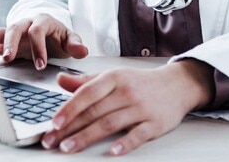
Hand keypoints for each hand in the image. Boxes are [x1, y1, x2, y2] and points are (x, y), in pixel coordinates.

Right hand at [0, 14, 87, 69]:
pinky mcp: (6, 40)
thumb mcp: (70, 40)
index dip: (38, 47)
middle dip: (12, 42)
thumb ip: (75, 45)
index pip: (38, 30)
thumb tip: (83, 51)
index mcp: (43, 21)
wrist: (50, 34)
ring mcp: (15, 31)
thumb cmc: (59, 38)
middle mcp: (26, 23)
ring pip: (2, 32)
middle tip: (9, 58)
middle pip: (16, 28)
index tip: (40, 65)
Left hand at [40, 59, 214, 155]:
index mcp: (114, 78)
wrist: (176, 85)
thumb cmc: (140, 82)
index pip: (87, 93)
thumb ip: (86, 81)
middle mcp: (127, 91)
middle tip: (52, 140)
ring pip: (110, 124)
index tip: (54, 122)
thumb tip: (60, 80)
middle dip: (70, 128)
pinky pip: (138, 134)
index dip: (69, 108)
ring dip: (87, 137)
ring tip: (68, 147)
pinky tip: (112, 151)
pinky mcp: (155, 123)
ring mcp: (141, 108)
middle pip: (94, 112)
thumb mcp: (113, 76)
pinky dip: (125, 143)